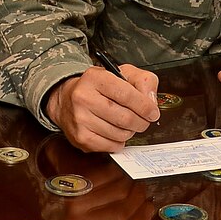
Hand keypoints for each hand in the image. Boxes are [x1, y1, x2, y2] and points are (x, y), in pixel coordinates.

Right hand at [45, 64, 160, 152]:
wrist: (67, 100)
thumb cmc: (97, 87)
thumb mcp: (121, 73)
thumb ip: (143, 81)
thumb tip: (151, 101)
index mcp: (95, 78)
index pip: (127, 95)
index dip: (145, 106)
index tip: (153, 112)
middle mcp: (83, 98)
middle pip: (125, 117)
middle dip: (141, 121)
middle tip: (143, 120)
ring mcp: (80, 120)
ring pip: (121, 134)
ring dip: (130, 131)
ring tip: (126, 123)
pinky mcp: (81, 138)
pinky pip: (112, 146)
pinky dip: (119, 141)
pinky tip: (115, 131)